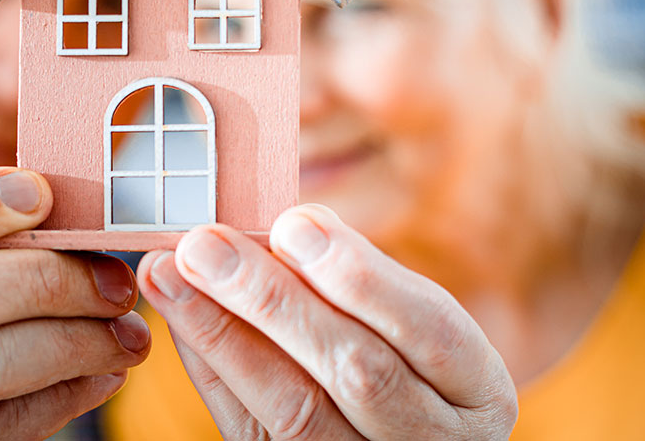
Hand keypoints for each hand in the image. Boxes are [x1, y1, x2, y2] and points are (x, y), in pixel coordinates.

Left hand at [138, 205, 516, 439]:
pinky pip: (250, 431)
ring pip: (294, 412)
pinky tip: (180, 317)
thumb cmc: (404, 366)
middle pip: (356, 374)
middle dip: (273, 301)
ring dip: (222, 334)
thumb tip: (290, 226)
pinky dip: (212, 367)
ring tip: (169, 273)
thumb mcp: (410, 326)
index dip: (361, 278)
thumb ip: (362, 283)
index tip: (293, 225)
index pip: (431, 332)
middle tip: (206, 244)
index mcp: (475, 391)